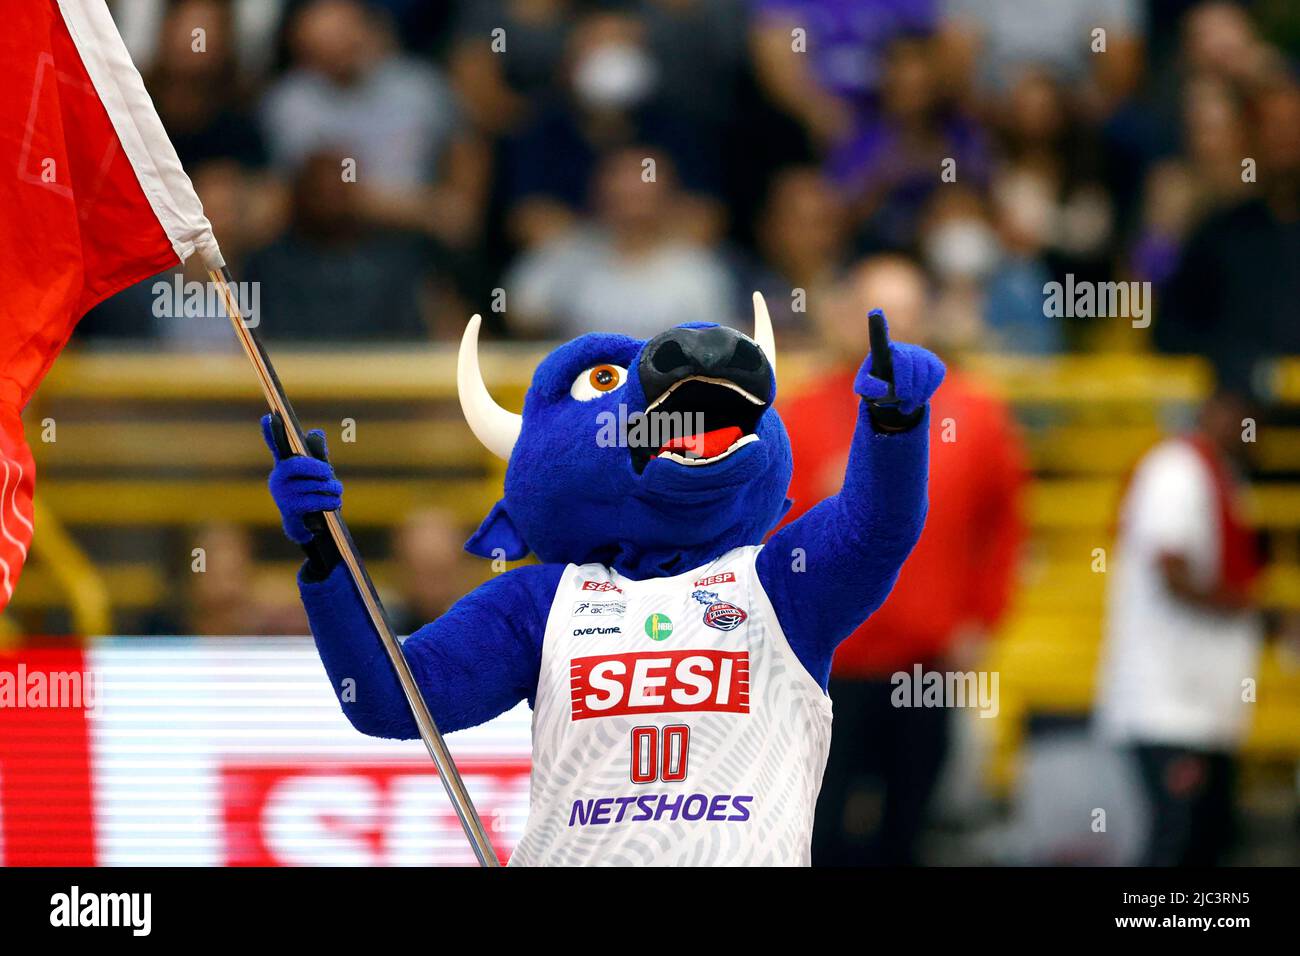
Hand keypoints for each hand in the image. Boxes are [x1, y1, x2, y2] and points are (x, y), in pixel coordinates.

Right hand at [262, 413, 340, 544]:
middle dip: (317, 467)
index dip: (272, 432)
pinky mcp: (289, 510)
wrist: (309, 527)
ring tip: (337, 491)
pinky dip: (330, 501)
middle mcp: (278, 478)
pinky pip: (313, 501)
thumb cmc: (313, 494)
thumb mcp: (318, 473)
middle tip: (329, 472)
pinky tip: (335, 503)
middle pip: (296, 465)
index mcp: (284, 465)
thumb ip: (318, 455)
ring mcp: (281, 495)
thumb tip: (317, 432)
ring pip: (311, 484)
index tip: (269, 416)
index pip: (277, 445)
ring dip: (331, 487)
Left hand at [855, 310, 945, 429]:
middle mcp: (902, 348)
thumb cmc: (876, 385)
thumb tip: (887, 387)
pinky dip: (927, 391)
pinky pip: (936, 375)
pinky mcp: (934, 363)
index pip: (879, 337)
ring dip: (916, 394)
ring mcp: (920, 354)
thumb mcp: (864, 389)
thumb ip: (868, 388)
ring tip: (906, 406)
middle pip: (905, 361)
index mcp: (881, 351)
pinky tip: (918, 397)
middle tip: (901, 399)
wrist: (897, 391)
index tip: (874, 311)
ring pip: (923, 371)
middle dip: (905, 384)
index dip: (877, 324)